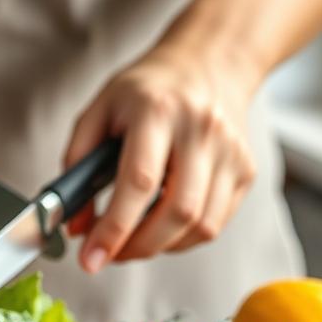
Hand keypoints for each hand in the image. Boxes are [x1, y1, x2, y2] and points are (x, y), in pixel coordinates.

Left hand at [62, 44, 260, 271]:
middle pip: (177, 212)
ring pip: (201, 226)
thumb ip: (76, 165)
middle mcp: (201, 130)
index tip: (89, 259)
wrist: (208, 63)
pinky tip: (160, 227)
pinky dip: (182, 238)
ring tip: (131, 241)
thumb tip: (75, 226)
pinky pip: (215, 224)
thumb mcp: (98, 112)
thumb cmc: (145, 91)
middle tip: (108, 255)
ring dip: (159, 247)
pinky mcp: (245, 170)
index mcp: (158, 111)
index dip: (113, 229)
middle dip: (136, 247)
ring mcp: (230, 152)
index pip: (139, 182)